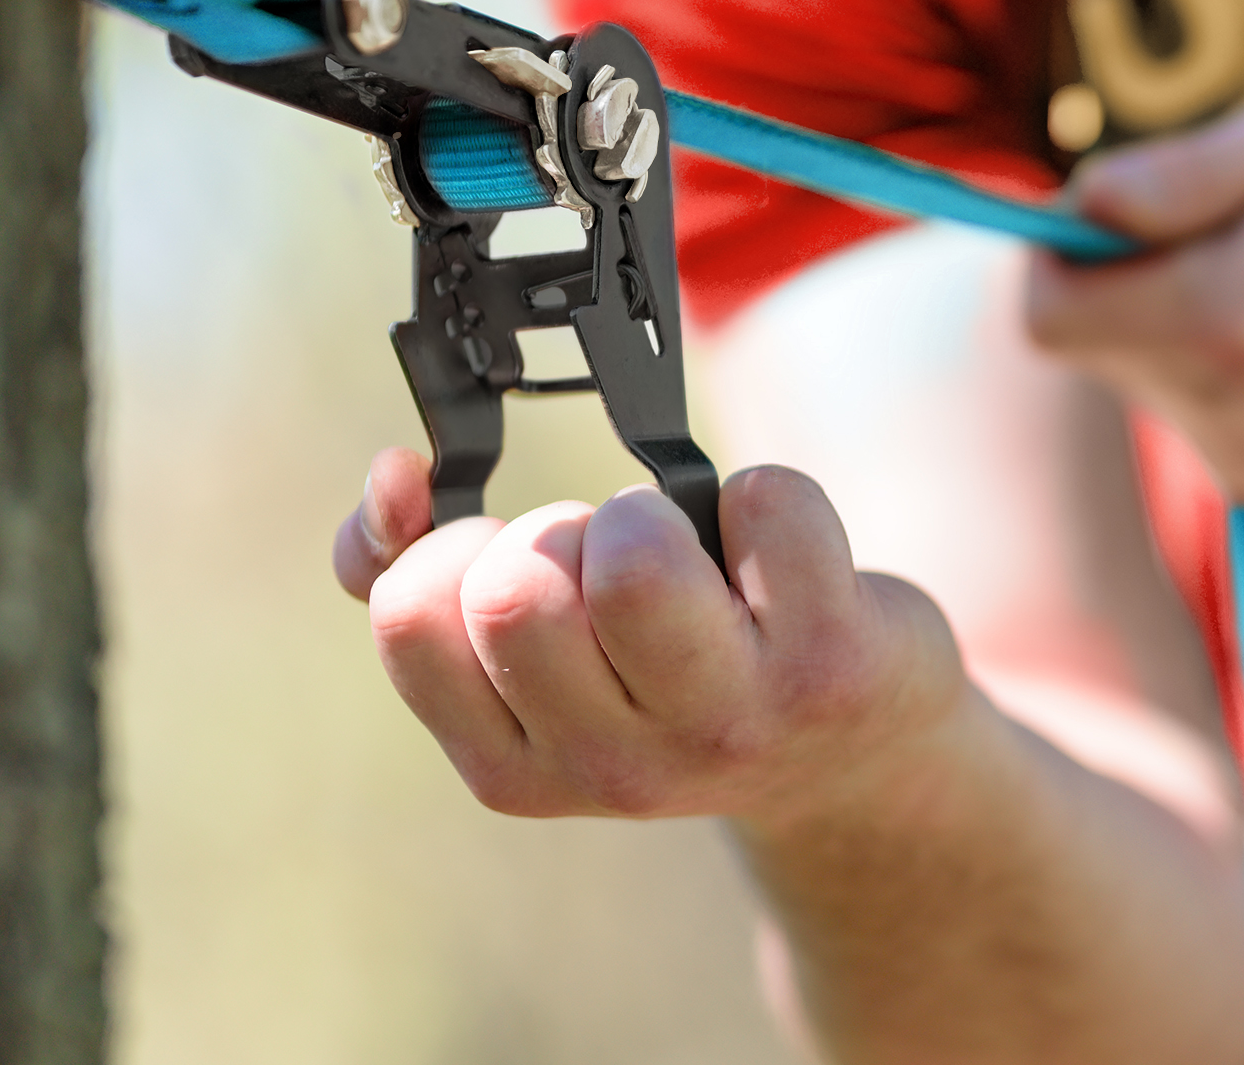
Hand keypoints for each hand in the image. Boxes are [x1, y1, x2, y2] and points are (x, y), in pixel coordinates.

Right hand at [332, 449, 966, 825]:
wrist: (851, 756)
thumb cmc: (672, 674)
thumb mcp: (541, 662)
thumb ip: (422, 569)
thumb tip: (391, 475)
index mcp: (514, 765)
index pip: (415, 615)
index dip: (456, 545)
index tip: (508, 550)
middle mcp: (614, 767)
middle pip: (521, 583)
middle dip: (561, 527)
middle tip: (615, 561)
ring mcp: (728, 721)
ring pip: (636, 554)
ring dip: (654, 510)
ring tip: (687, 553)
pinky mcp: (829, 661)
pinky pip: (766, 502)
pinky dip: (767, 493)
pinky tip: (778, 554)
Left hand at [1026, 83, 1243, 502]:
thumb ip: (1179, 174)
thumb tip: (1079, 203)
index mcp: (1227, 319)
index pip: (1047, 317)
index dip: (1047, 253)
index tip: (1100, 207)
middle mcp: (1226, 411)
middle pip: (1087, 341)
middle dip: (1118, 272)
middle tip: (1219, 219)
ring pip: (1133, 370)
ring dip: (1166, 309)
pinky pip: (1182, 403)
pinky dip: (1204, 353)